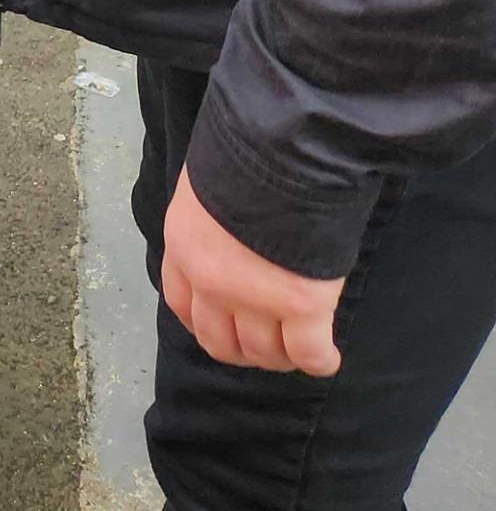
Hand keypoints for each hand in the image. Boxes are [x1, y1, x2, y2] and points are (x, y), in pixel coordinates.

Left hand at [162, 167, 342, 375]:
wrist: (281, 148)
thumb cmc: (245, 152)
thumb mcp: (207, 185)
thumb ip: (212, 219)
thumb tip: (233, 231)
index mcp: (184, 247)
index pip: (182, 305)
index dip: (204, 323)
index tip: (223, 327)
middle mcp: (211, 282)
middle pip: (221, 342)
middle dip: (244, 349)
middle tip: (266, 343)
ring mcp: (255, 298)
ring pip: (265, 353)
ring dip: (281, 356)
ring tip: (298, 348)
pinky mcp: (301, 305)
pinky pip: (308, 353)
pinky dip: (320, 361)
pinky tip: (327, 357)